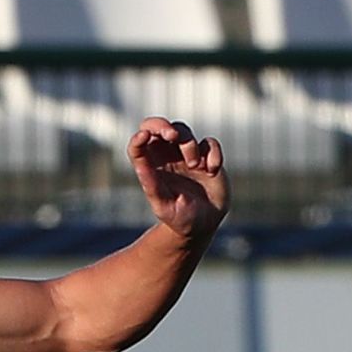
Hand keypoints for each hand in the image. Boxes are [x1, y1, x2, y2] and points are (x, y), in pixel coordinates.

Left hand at [128, 117, 227, 243]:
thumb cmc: (178, 217)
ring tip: (194, 166)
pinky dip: (212, 153)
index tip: (144, 137)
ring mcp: (187, 155)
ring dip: (189, 144)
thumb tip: (139, 163)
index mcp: (151, 167)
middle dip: (163, 126)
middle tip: (172, 136)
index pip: (139, 143)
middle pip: (157, 127)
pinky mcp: (207, 156)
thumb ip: (151, 183)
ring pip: (183, 131)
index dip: (139, 136)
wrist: (203, 225)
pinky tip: (211, 171)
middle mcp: (166, 157)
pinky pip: (210, 142)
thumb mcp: (162, 204)